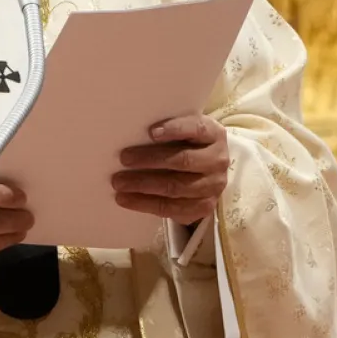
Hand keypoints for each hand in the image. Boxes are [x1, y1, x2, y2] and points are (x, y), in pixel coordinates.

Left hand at [113, 115, 229, 225]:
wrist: (206, 170)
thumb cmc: (185, 143)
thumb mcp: (183, 131)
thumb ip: (165, 130)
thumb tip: (128, 131)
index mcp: (213, 134)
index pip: (197, 129)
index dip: (175, 129)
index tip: (151, 132)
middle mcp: (217, 160)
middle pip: (183, 160)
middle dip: (150, 159)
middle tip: (123, 159)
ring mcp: (213, 186)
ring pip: (176, 187)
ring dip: (143, 185)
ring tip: (119, 183)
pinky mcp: (204, 207)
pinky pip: (173, 208)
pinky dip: (146, 204)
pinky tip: (126, 199)